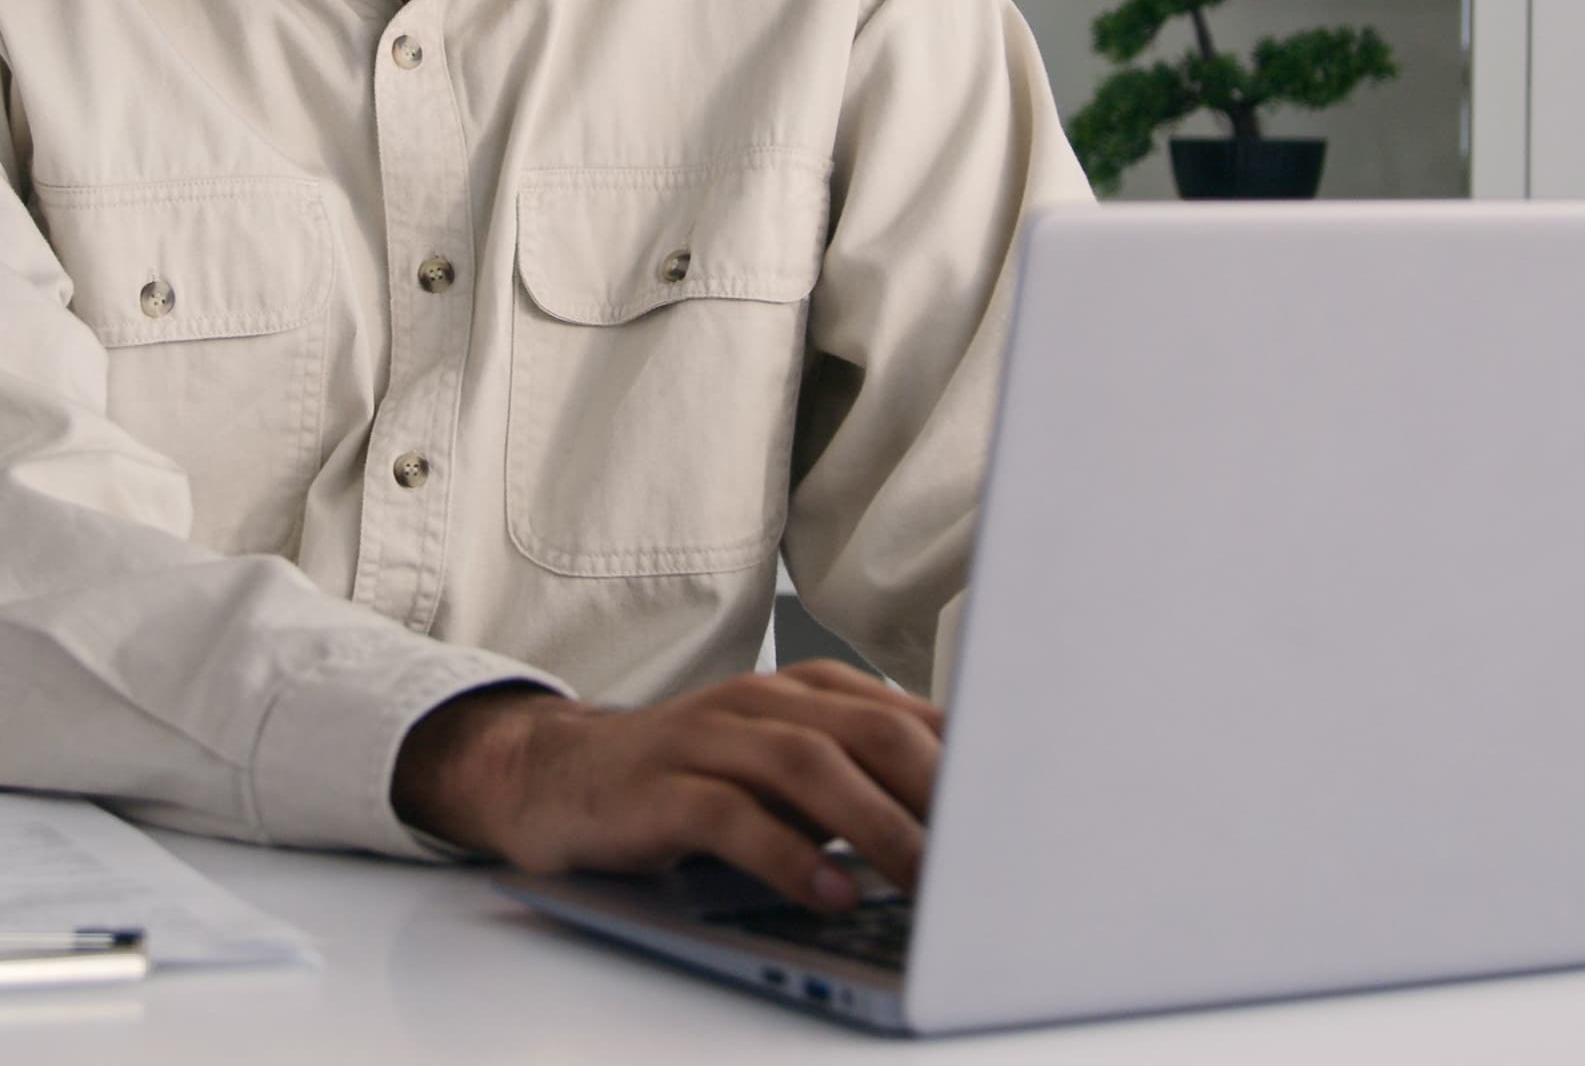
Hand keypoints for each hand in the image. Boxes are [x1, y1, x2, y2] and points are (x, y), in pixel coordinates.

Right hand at [392, 663, 941, 908]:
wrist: (559, 776)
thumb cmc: (696, 780)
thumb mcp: (788, 771)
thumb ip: (864, 782)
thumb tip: (967, 828)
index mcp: (807, 691)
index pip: (909, 716)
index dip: (971, 763)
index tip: (1025, 812)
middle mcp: (763, 702)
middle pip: (870, 731)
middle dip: (938, 794)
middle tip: (988, 855)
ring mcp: (709, 739)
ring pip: (809, 766)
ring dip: (875, 826)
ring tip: (923, 881)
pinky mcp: (661, 788)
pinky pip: (732, 817)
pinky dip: (787, 856)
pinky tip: (826, 893)